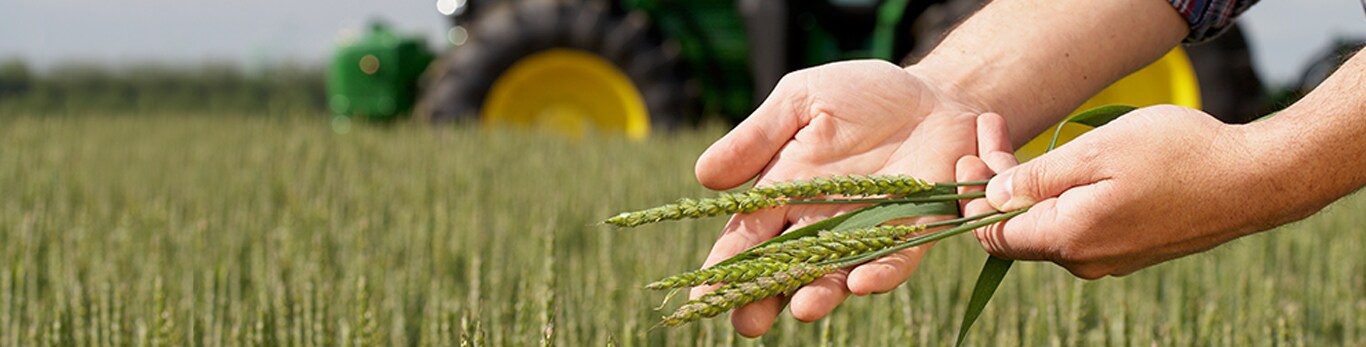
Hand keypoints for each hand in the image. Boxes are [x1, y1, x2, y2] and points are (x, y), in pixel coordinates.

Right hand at [693, 60, 984, 335]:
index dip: (725, 267)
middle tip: (747, 324)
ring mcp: (867, 232)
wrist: (934, 95)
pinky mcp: (914, 230)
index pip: (747, 237)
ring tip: (803, 309)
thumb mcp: (801, 99)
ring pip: (838, 273)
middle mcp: (821, 223)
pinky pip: (895, 258)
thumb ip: (758, 136)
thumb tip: (703, 176)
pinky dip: (879, 273)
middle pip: (786, 268)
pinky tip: (860, 284)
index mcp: (785, 194)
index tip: (704, 295)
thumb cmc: (861, 96)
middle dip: (766, 296)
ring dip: (820, 294)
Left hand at [959, 106, 1298, 278]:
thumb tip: (990, 197)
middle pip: (1016, 229)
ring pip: (1046, 226)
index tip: (969, 152)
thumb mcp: (1095, 152)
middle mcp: (1084, 261)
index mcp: (1069, 240)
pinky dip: (1058, 196)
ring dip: (1026, 186)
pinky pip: (1076, 226)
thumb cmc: (1178, 156)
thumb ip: (1036, 180)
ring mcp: (1109, 259)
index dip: (971, 195)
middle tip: (990, 132)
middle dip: (994, 181)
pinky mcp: (1129, 249)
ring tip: (1016, 140)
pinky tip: (1060, 164)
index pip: (993, 235)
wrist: (1256, 179)